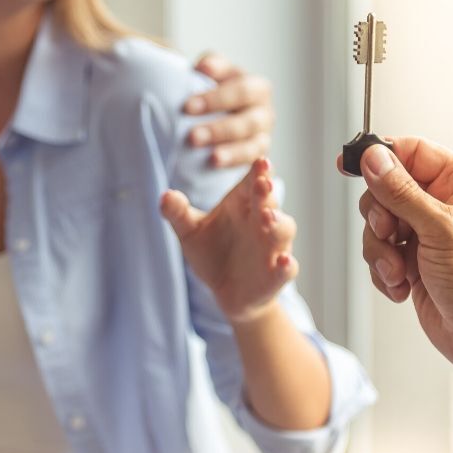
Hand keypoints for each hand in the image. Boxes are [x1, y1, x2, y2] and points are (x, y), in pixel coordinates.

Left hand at [161, 158, 297, 323]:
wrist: (223, 291)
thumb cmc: (211, 252)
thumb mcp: (190, 231)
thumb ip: (178, 213)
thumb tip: (164, 196)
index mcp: (241, 205)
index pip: (252, 183)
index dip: (259, 172)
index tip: (260, 161)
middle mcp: (260, 222)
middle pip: (269, 202)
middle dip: (267, 192)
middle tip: (262, 183)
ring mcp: (271, 248)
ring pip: (284, 230)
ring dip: (278, 223)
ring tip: (267, 218)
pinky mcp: (275, 276)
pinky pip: (287, 269)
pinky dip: (287, 266)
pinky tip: (284, 262)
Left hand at [185, 53, 273, 167]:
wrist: (214, 111)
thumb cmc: (211, 88)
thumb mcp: (211, 72)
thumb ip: (210, 65)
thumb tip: (204, 67)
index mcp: (256, 87)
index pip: (241, 90)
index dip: (216, 99)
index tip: (187, 107)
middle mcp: (264, 113)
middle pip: (247, 122)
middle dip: (219, 130)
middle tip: (192, 137)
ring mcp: (263, 138)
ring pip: (253, 147)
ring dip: (231, 153)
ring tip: (211, 158)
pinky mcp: (256, 159)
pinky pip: (250, 165)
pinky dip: (235, 166)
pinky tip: (217, 168)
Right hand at [340, 138, 452, 370]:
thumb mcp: (440, 229)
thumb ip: (401, 191)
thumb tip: (374, 158)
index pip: (411, 153)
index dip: (379, 156)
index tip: (349, 164)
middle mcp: (442, 204)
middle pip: (385, 189)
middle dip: (379, 218)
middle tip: (390, 234)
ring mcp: (426, 233)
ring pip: (377, 223)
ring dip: (380, 250)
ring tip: (399, 270)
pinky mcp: (411, 259)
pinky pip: (379, 252)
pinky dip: (383, 270)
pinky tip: (402, 285)